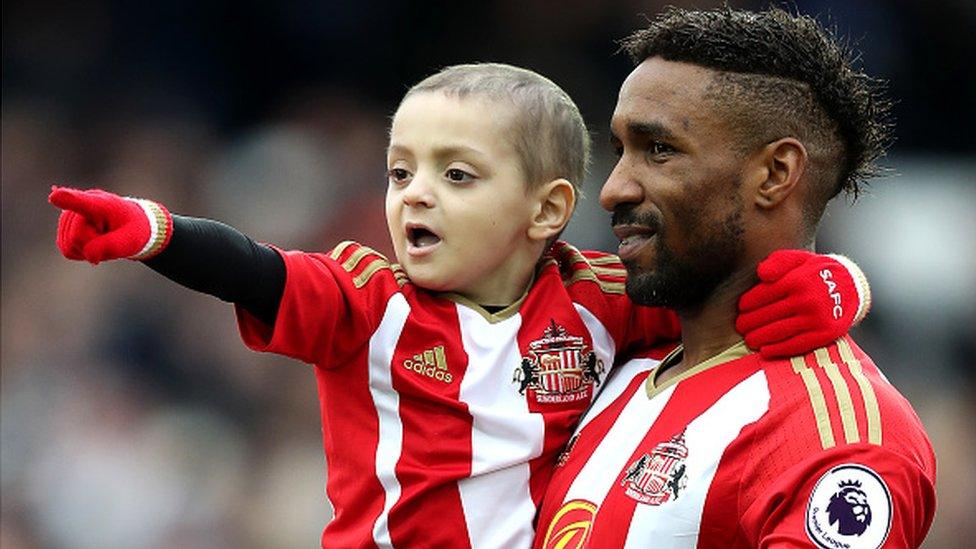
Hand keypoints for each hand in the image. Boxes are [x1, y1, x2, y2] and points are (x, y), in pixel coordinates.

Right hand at [48, 186, 172, 263]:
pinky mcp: (63, 230)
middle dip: (94, 243)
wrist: (129, 226)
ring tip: (101, 237)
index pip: (82, 201)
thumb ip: (111, 246)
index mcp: (101, 203)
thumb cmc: (132, 229)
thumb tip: (89, 255)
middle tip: (109, 234)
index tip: (54, 197)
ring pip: (69, 245)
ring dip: (87, 248)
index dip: (68, 200)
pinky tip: (93, 242)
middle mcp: (79, 205)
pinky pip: (68, 251)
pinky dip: (81, 252)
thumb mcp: (131, 240)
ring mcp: (68, 217)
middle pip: (76, 236)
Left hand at [737, 250, 870, 357]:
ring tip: (749, 339)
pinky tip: (765, 351)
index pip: (763, 295)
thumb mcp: (798, 258)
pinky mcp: (824, 334)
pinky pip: (796, 345)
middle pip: (768, 315)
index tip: (741, 308)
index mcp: (797, 280)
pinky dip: (778, 349)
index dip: (748, 303)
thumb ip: (778, 262)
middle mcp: (806, 300)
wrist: (852, 287)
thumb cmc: (816, 272)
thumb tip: (761, 274)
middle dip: (749, 322)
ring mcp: (815, 319)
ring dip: (759, 337)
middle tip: (740, 326)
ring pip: (779, 331)